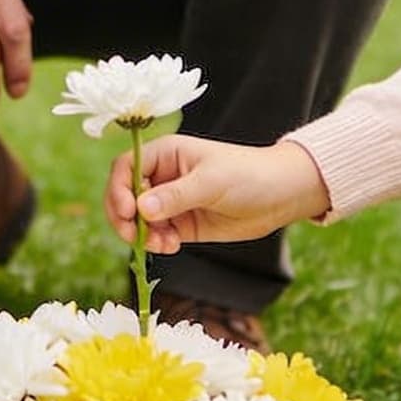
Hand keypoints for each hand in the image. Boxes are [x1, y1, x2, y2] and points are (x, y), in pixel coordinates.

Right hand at [108, 135, 332, 252]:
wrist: (281, 195)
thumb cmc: (249, 175)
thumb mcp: (211, 182)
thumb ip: (175, 195)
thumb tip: (141, 208)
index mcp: (166, 154)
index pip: (126, 167)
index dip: (118, 189)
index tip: (127, 211)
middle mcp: (164, 176)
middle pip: (125, 195)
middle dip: (124, 217)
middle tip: (133, 236)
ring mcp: (172, 202)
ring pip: (139, 220)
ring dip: (142, 234)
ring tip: (162, 244)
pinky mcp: (183, 224)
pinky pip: (157, 234)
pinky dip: (157, 243)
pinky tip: (172, 246)